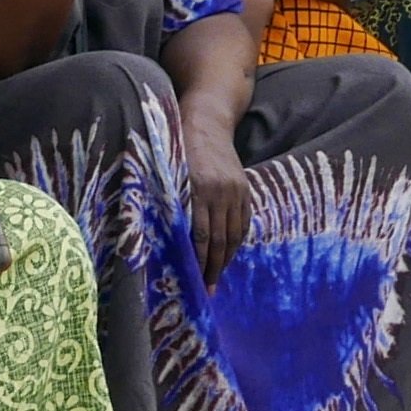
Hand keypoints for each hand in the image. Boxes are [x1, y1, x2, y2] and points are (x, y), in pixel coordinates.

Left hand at [182, 119, 254, 283]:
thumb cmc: (176, 148)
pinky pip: (243, 222)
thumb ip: (170, 202)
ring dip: (225, 259)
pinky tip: (228, 255)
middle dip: (212, 267)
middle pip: (218, 239)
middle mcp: (220, 191)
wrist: (206, 120)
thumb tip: (165, 240)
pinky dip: (236, 242)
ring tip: (216, 278)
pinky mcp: (245, 188)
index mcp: (197, 187)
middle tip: (206, 290)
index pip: (199, 234)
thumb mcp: (169, 173)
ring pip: (233, 234)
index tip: (192, 280)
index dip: (197, 260)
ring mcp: (235, 190)